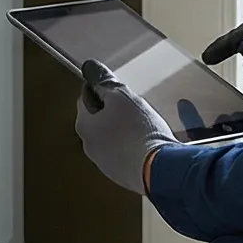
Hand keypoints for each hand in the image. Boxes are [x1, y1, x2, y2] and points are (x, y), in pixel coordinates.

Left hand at [75, 60, 175, 194]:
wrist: (158, 169)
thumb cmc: (138, 131)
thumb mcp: (122, 97)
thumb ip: (104, 82)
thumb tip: (89, 67)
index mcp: (84, 125)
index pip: (85, 98)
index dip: (99, 88)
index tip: (114, 86)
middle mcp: (89, 146)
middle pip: (97, 119)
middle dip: (112, 110)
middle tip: (132, 105)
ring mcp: (106, 163)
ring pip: (111, 137)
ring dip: (123, 129)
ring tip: (143, 124)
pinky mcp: (122, 175)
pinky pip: (125, 153)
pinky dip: (133, 145)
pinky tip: (148, 142)